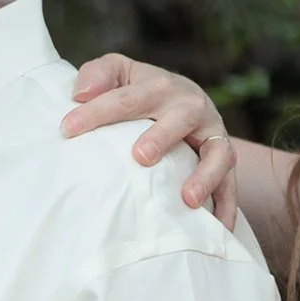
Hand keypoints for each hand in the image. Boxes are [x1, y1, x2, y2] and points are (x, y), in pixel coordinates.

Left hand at [63, 54, 238, 226]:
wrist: (186, 99)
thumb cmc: (141, 91)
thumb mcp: (119, 72)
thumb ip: (98, 75)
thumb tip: (79, 95)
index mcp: (158, 86)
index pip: (126, 98)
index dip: (96, 112)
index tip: (67, 130)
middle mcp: (190, 106)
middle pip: (180, 118)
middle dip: (162, 137)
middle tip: (140, 157)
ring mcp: (212, 132)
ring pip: (218, 151)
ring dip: (205, 175)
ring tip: (188, 199)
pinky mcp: (226, 157)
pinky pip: (232, 183)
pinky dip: (228, 205)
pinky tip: (218, 228)